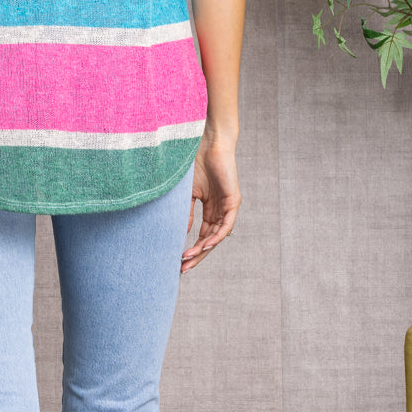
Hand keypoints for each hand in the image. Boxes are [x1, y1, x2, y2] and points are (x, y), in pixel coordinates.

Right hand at [180, 132, 240, 272]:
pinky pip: (226, 225)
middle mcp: (220, 210)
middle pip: (210, 239)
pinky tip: (205, 246)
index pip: (203, 234)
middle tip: (183, 268)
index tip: (178, 260)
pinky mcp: (233, 201)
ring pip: (218, 236)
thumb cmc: (197, 161)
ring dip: (204, 249)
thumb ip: (186, 211)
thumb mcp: (188, 192)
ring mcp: (227, 206)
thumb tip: (182, 232)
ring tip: (189, 258)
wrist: (209, 143)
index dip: (192, 248)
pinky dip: (216, 236)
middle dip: (197, 255)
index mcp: (210, 207)